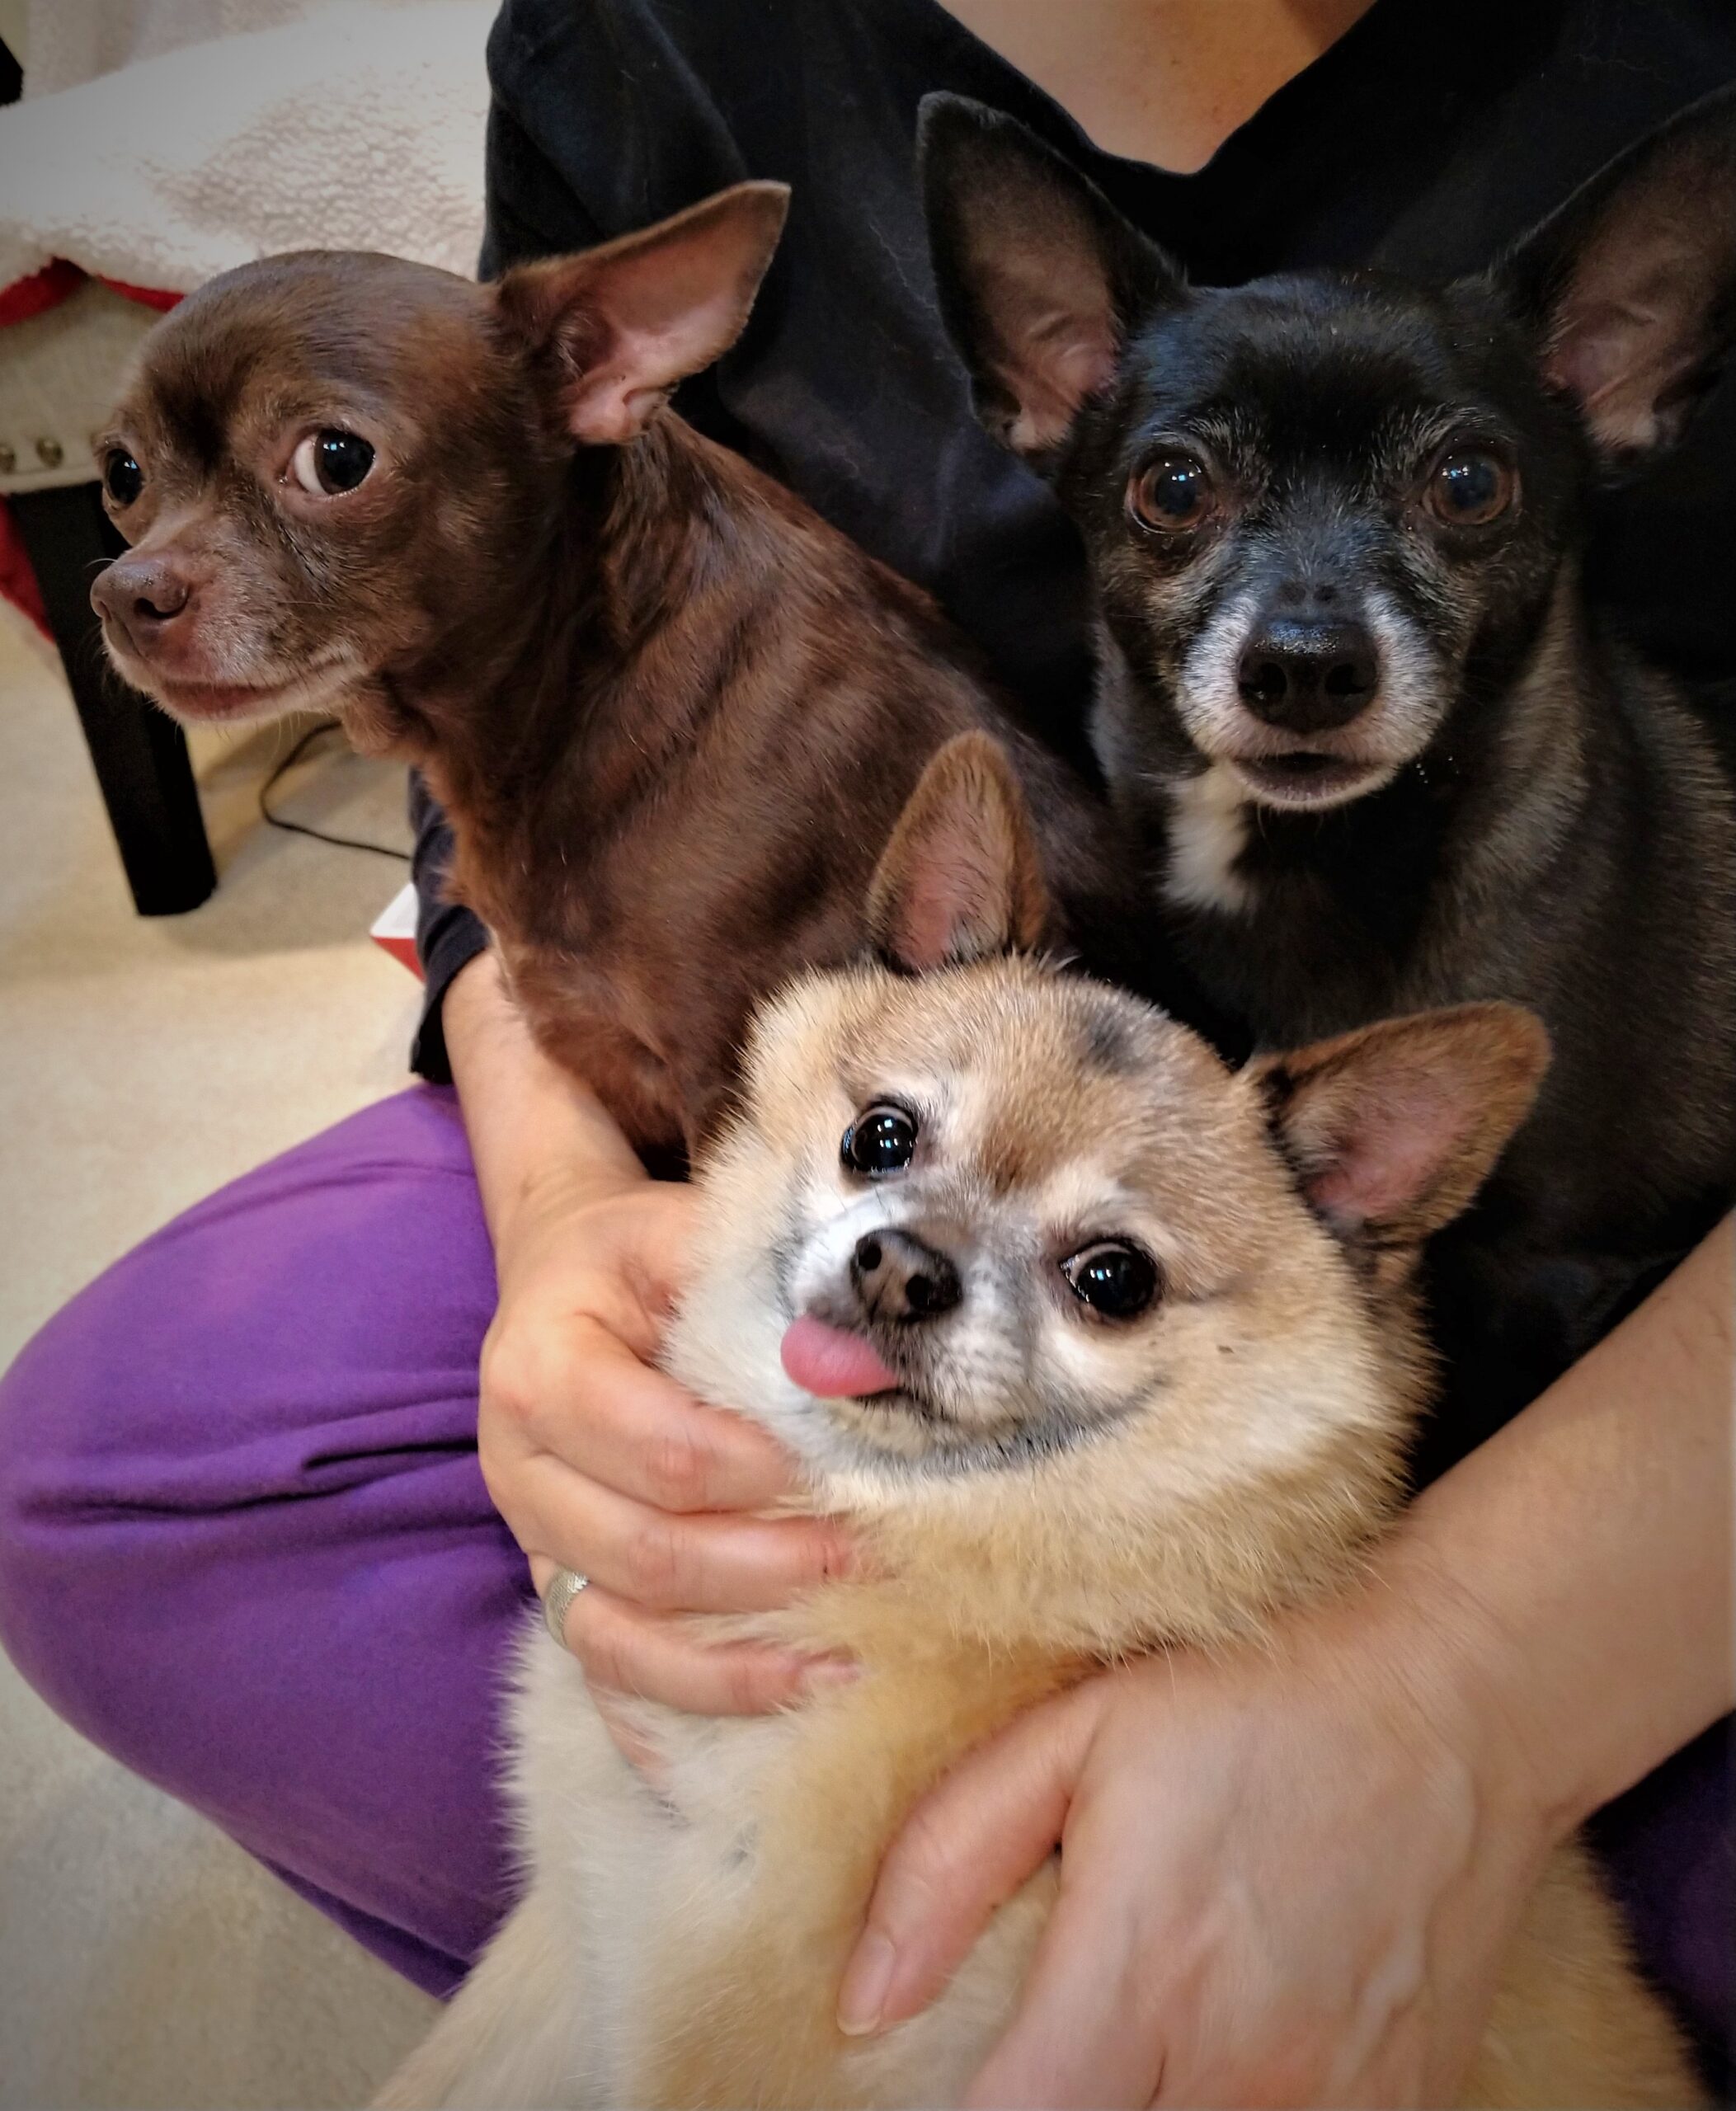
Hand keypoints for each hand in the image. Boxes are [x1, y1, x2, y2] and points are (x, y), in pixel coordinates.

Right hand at [479, 1167, 856, 1716]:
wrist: (562, 1275)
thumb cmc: (636, 1257)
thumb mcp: (680, 1232)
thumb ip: (765, 1285)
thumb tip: (866, 1366)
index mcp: (540, 1372)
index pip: (662, 1451)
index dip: (762, 1477)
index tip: (851, 1477)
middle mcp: (518, 1471)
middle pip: (644, 1555)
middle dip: (771, 1573)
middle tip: (874, 1565)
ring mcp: (532, 1543)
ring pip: (620, 1637)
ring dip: (736, 1667)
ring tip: (844, 1667)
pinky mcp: (555, 1588)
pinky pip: (605, 1674)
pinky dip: (675, 1716)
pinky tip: (759, 1738)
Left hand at [837, 1556, 1553, 2106]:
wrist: (1451, 1706)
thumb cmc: (1250, 1706)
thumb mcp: (1074, 1736)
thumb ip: (949, 1864)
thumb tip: (865, 2004)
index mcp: (1138, 1980)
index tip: (961, 2077)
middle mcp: (1237, 2070)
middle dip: (1060, 2103)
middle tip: (1061, 2037)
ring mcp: (1330, 2106)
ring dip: (1147, 2103)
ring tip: (1142, 2034)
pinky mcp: (1399, 2110)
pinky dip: (1243, 2104)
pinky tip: (1235, 2044)